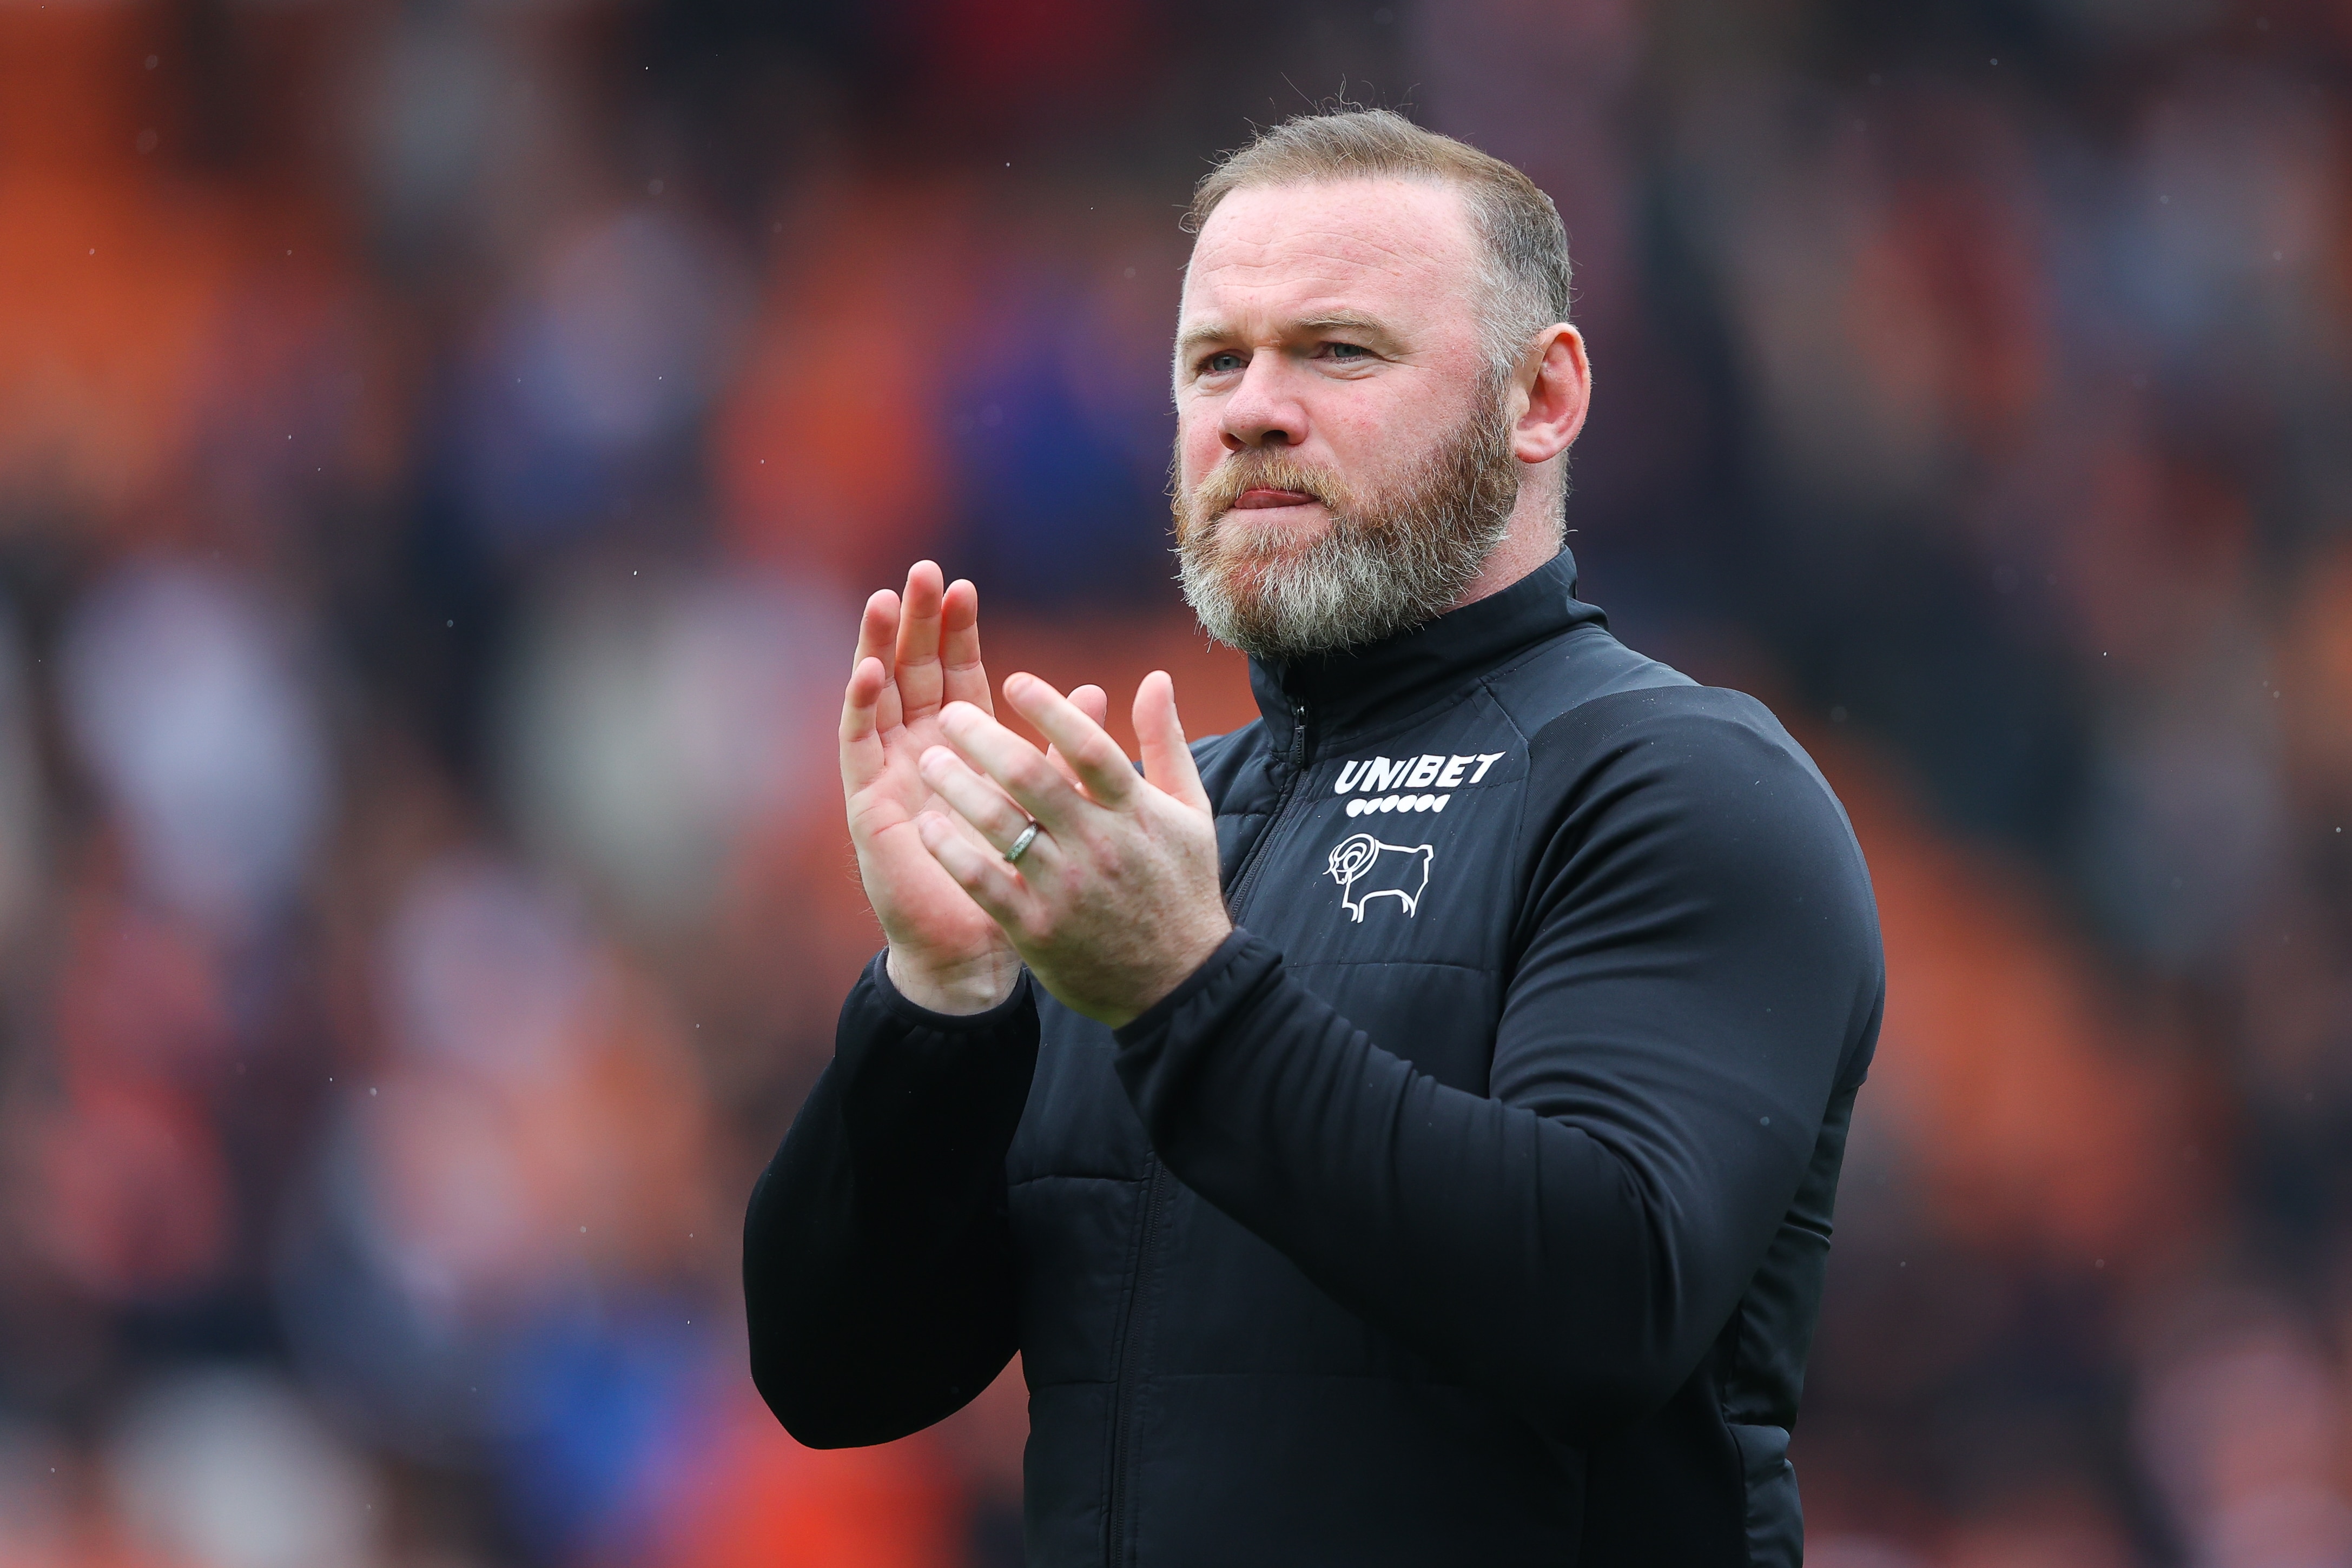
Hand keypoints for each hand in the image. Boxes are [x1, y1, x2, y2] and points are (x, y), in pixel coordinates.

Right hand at [839, 564, 1108, 1013]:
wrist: (979, 948)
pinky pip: (859, 746)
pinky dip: (861, 705)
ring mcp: (890, 774)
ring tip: (887, 600)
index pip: (958, 675)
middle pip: (915, 672)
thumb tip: (1100, 692)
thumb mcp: (1052, 806)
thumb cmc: (1016, 879)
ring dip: (881, 647)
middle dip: (918, 623)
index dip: (958, 633)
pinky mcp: (869, 804)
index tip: (966, 588)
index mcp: (964, 748)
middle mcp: (920, 751)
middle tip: (924, 572)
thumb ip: (1067, 750)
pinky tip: (869, 670)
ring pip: (881, 697)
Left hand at [911, 671, 1230, 1027]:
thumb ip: (1166, 742)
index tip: (1014, 680)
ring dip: (956, 786)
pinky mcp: (1037, 929)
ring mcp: (1065, 888)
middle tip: (950, 712)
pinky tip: (927, 825)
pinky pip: (983, 881)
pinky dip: (951, 851)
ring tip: (928, 760)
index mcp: (1135, 811)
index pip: (1088, 746)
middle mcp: (1098, 844)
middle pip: (1030, 777)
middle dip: (983, 738)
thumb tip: (1157, 678)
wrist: (1178, 984)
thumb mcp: (1189, 811)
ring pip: (999, 824)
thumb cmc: (1181, 888)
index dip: (1049, 708)